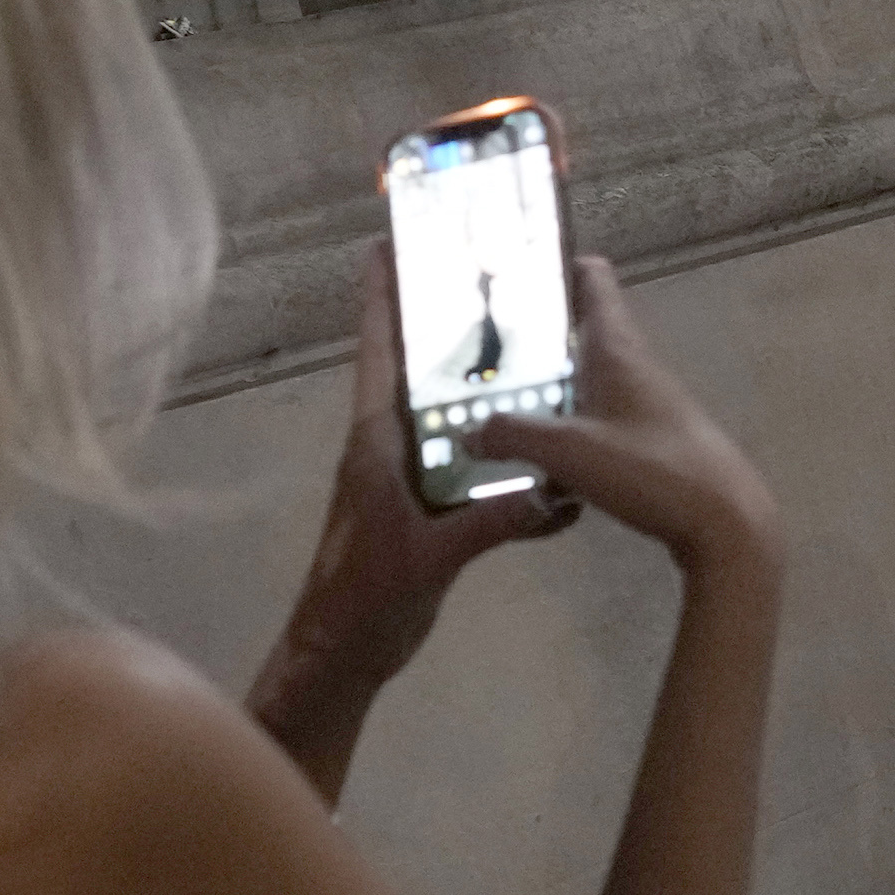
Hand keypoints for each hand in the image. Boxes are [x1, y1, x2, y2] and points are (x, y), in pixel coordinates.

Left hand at [248, 247, 576, 789]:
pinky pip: (460, 451)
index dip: (383, 294)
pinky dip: (491, 433)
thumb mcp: (430, 557)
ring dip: (470, 374)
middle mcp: (388, 444)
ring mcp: (404, 473)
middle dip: (437, 317)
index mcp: (375, 440)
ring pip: (440, 407)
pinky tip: (531, 427)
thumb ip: (490, 521)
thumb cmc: (366, 599)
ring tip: (518, 332)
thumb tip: (553, 491)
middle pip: (412, 365)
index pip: (379, 350)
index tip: (391, 239)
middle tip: (480, 269)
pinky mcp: (424, 504)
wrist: (341, 655)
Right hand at [469, 259, 778, 581]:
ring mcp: (644, 402)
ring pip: (586, 374)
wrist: (724, 522)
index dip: (555, 263)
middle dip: (534, 328)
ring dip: (547, 378)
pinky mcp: (649, 438)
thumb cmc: (650, 469)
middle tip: (476, 337)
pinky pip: (596, 413)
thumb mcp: (570, 450)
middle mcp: (632, 364)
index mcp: (617, 348)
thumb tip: (468, 432)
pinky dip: (565, 418)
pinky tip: (537, 446)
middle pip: (581, 326)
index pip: (592, 278)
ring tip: (493, 392)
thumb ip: (513, 435)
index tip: (509, 267)